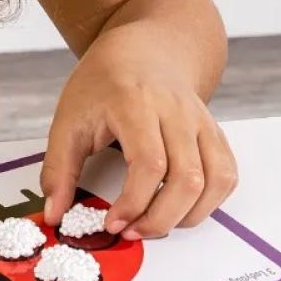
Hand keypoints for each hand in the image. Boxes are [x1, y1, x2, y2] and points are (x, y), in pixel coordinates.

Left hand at [41, 37, 237, 237]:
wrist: (146, 49)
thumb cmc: (105, 83)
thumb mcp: (68, 120)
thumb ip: (59, 170)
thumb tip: (54, 215)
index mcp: (137, 104)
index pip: (149, 164)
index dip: (134, 203)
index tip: (113, 223)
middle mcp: (177, 111)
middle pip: (187, 178)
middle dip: (161, 218)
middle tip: (132, 232)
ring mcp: (202, 122)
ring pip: (214, 179)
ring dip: (188, 215)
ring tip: (156, 224)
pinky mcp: (215, 133)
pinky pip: (226, 175)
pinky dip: (209, 202)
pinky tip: (180, 209)